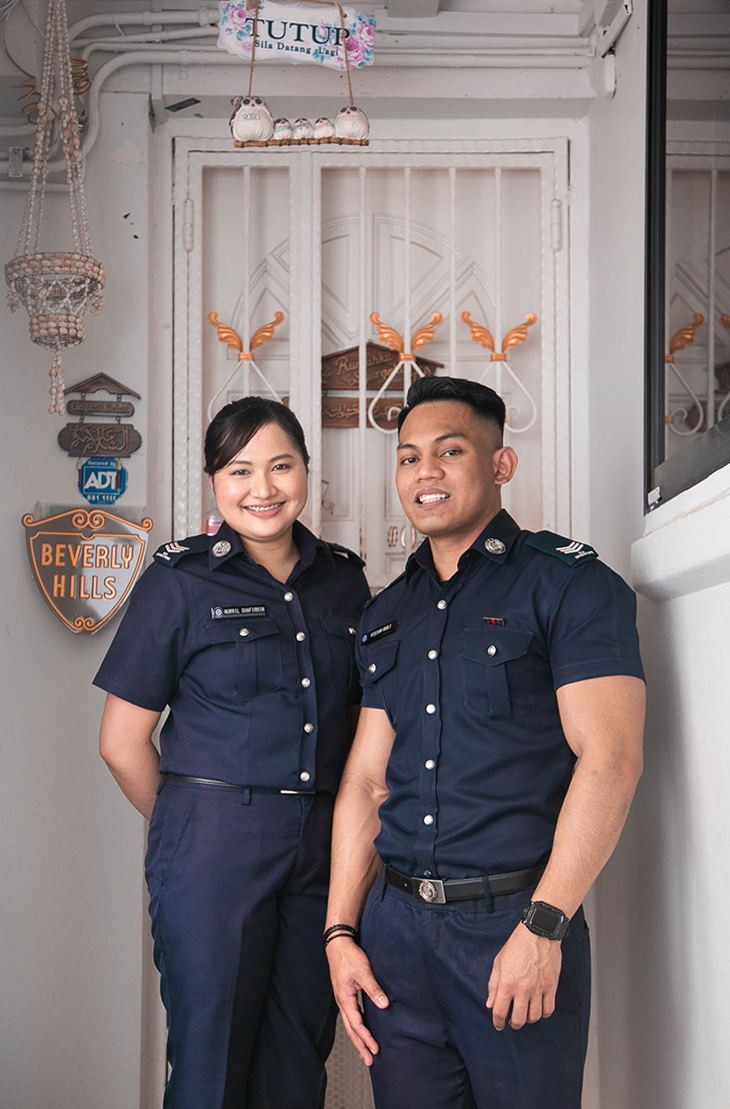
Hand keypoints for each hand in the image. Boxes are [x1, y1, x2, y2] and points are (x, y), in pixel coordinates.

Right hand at [326, 936, 388, 1064]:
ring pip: (350, 1024)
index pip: (356, 1025)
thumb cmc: (349, 957)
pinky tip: (363, 1028)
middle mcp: (342, 1002)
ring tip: (366, 1050)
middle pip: (351, 1030)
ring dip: (358, 1038)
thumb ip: (374, 989)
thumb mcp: (364, 972)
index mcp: (345, 999)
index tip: (375, 1049)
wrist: (338, 944)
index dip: (366, 1038)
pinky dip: (357, 1026)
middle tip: (369, 1060)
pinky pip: (351, 1015)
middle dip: (360, 1046)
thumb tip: (384, 1005)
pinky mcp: (346, 994)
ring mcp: (343, 999)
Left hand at [486, 922, 561, 1030]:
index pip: (500, 1012)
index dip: (498, 1022)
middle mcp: (523, 989)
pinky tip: (538, 1009)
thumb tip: (490, 1004)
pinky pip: (548, 1009)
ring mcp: (538, 989)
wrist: (538, 933)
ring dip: (528, 1019)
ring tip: (525, 1014)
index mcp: (507, 983)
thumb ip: (493, 985)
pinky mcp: (551, 987)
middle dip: (513, 1024)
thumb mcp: (499, 962)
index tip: (498, 1025)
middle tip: (512, 1022)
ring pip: (534, 1017)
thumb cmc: (517, 945)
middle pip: (518, 1020)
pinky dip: (543, 1014)